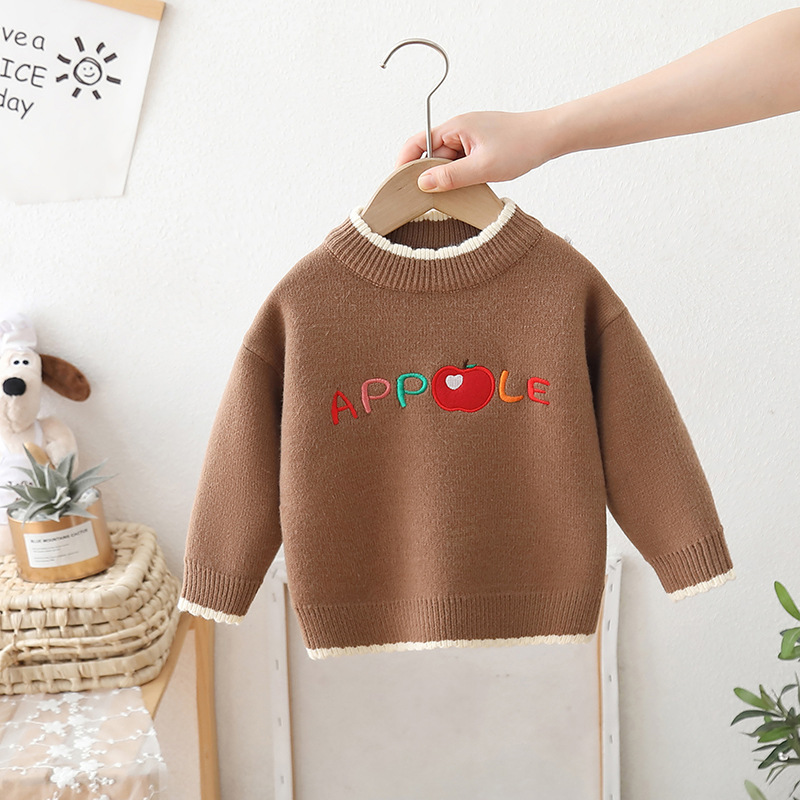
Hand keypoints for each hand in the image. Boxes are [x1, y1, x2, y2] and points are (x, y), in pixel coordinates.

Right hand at [394, 110, 560, 191]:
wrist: (551, 136)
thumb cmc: (521, 146)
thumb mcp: (483, 168)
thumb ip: (451, 177)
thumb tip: (422, 184)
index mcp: (455, 127)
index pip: (417, 143)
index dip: (404, 163)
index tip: (398, 185)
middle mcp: (459, 129)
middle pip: (430, 155)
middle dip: (428, 175)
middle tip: (426, 200)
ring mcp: (470, 138)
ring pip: (447, 161)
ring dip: (448, 178)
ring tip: (455, 194)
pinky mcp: (480, 146)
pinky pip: (461, 162)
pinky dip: (460, 176)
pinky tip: (469, 188)